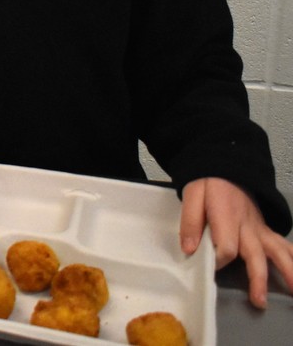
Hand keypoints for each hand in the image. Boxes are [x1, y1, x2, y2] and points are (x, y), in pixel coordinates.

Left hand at [180, 176, 292, 308]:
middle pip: (255, 255)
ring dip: (288, 271)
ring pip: (278, 251)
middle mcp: (247, 226)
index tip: (210, 266)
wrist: (227, 169)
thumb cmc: (208, 184)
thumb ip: (190, 222)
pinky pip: (283, 245)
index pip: (226, 246)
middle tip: (259, 301)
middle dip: (258, 279)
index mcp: (227, 217)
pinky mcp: (265, 230)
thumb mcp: (192, 196)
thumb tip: (189, 249)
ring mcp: (259, 229)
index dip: (219, 259)